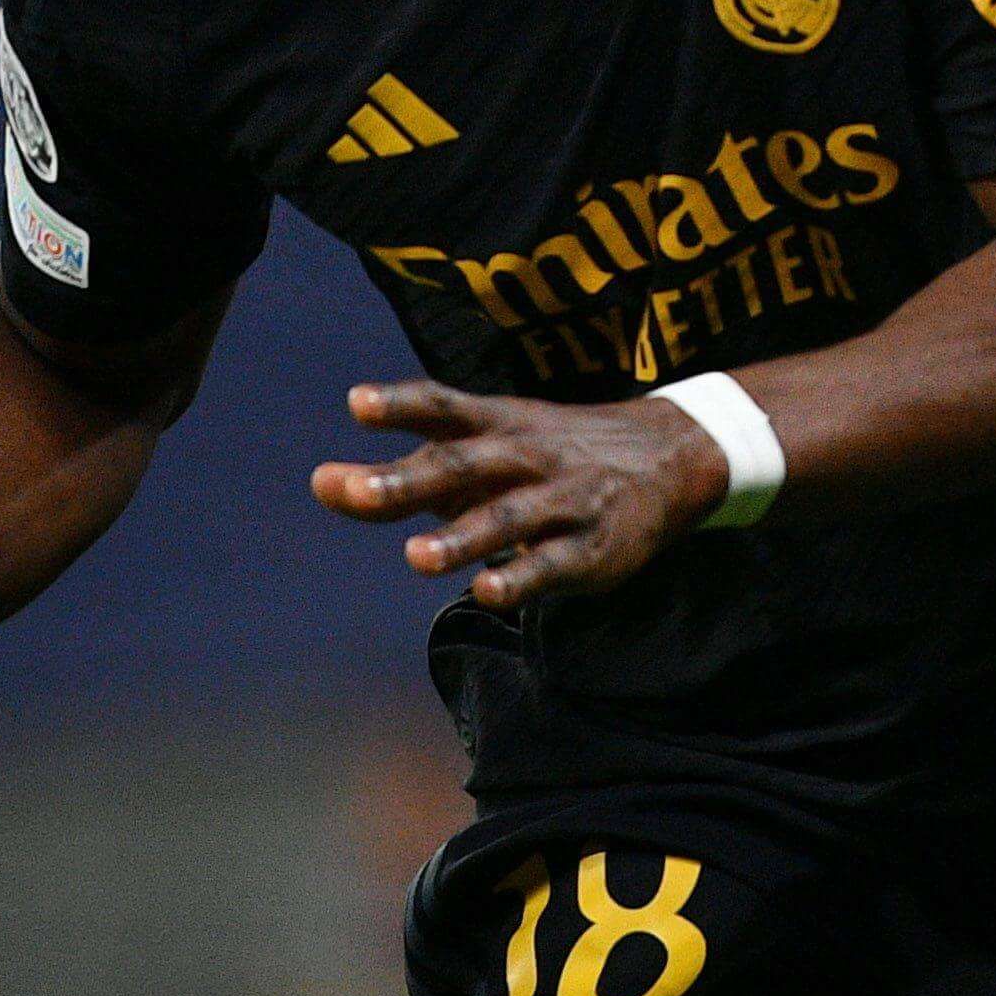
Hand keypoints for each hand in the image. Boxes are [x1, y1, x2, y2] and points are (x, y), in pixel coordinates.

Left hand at [315, 381, 725, 610]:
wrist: (672, 457)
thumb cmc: (550, 459)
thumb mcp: (486, 453)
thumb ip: (405, 475)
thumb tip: (323, 485)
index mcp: (501, 425)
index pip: (445, 408)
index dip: (402, 404)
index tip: (357, 403)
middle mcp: (528, 456)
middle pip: (464, 464)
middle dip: (410, 478)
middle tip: (357, 488)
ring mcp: (564, 500)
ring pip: (508, 517)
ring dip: (461, 537)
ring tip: (416, 557)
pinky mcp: (591, 548)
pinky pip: (552, 564)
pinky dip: (520, 578)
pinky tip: (487, 592)